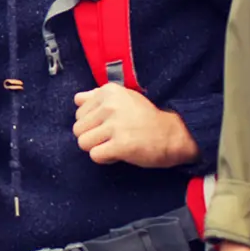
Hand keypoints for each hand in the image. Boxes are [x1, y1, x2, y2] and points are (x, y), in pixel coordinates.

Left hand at [73, 84, 195, 167]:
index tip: (112, 124)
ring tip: (115, 144)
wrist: (172, 134)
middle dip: (92, 136)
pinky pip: (95, 155)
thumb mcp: (124, 98)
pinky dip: (105, 159)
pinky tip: (119, 153)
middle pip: (78, 129)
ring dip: (97, 148)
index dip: (93, 123)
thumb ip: (98, 97)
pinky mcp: (120, 144)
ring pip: (83, 143)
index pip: (79, 112)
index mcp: (108, 91)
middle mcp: (110, 105)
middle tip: (113, 136)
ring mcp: (115, 125)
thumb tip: (77, 99)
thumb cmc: (146, 118)